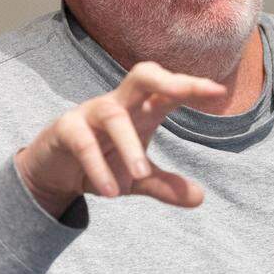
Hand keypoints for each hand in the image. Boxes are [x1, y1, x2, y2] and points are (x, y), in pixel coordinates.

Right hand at [14, 61, 226, 216]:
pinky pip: (82, 142)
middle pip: (142, 75)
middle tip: (187, 92)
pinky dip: (97, 166)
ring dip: (129, 144)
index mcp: (141, 109)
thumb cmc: (102, 162)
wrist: (53, 172)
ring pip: (113, 114)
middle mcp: (119, 104)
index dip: (192, 87)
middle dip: (166, 80)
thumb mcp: (137, 179)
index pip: (169, 91)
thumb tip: (200, 198)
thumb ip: (165, 186)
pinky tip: (112, 192)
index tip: (220, 92)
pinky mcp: (65, 128)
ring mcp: (90, 112)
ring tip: (141, 175)